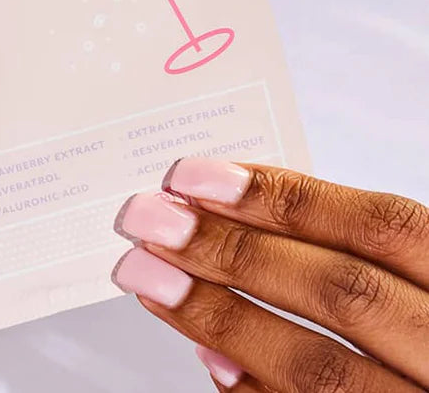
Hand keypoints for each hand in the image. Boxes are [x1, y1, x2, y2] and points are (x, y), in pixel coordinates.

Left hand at [112, 159, 428, 390]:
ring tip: (148, 277)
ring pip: (319, 369)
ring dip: (218, 316)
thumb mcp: (415, 275)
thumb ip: (351, 250)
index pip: (379, 226)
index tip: (194, 177)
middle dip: (232, 250)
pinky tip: (206, 355)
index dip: (284, 197)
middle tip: (150, 221)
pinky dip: (252, 389)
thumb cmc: (423, 326)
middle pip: (341, 292)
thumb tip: (237, 218)